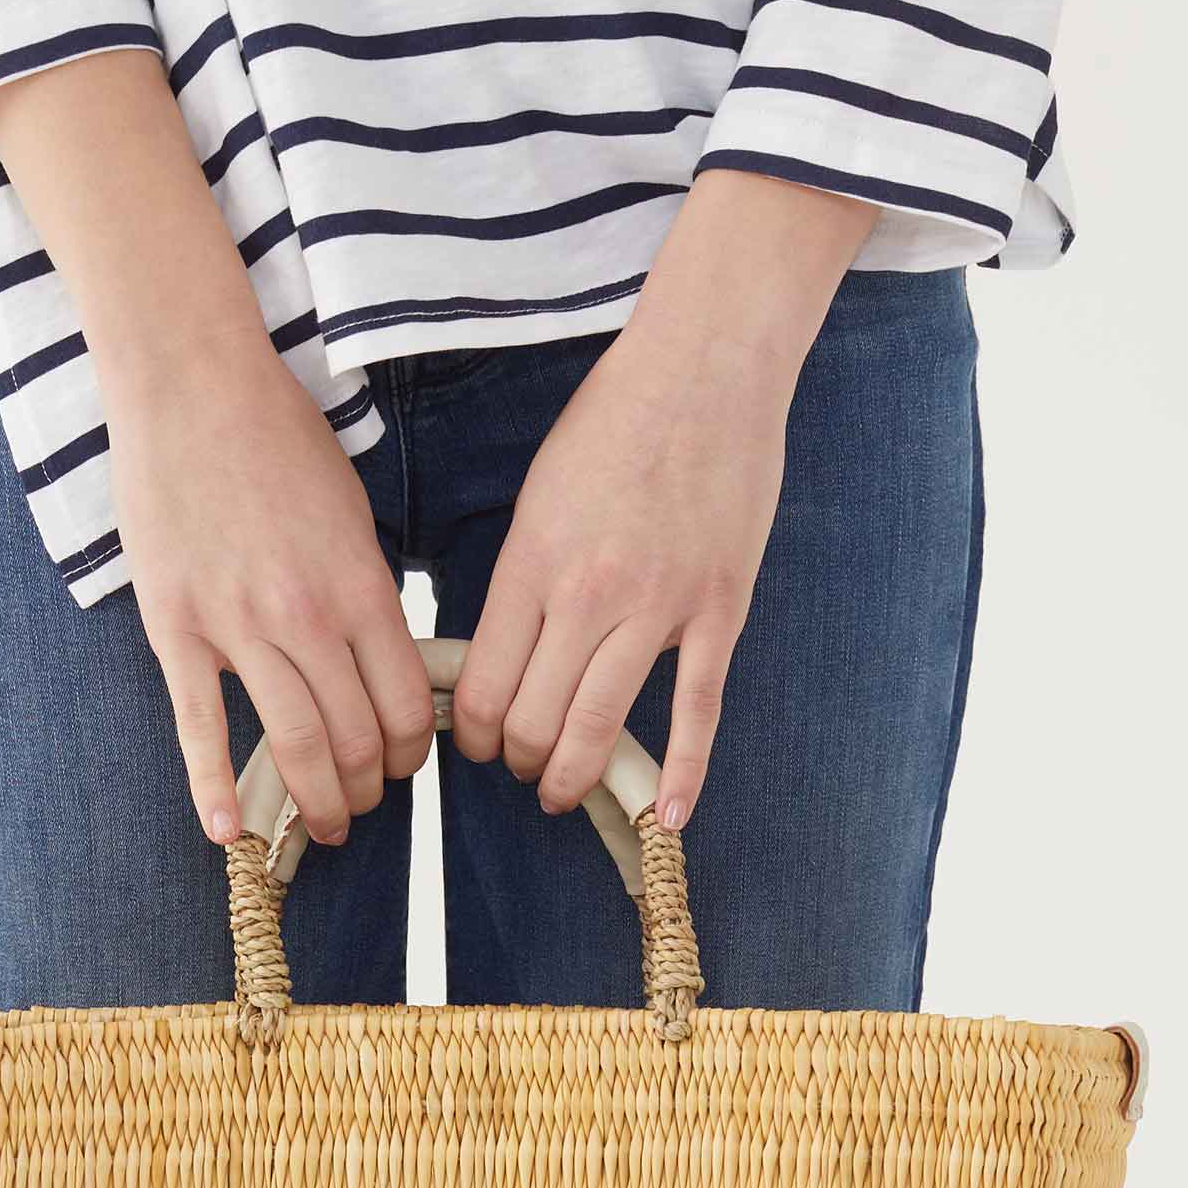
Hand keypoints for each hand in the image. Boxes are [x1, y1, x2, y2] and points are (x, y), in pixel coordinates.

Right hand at [0, 52, 432, 847]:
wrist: (192, 383)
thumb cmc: (277, 437)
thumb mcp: (352, 512)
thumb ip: (367, 592)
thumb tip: (384, 657)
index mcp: (361, 588)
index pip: (405, 705)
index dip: (413, 751)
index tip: (405, 764)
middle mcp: (307, 619)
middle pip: (355, 739)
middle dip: (369, 786)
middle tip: (366, 804)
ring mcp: (237, 628)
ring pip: (292, 746)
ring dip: (316, 802)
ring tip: (324, 826)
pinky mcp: (175, 629)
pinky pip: (198, 726)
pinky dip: (215, 788)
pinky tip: (229, 835)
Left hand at [452, 172, 873, 827]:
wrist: (706, 368)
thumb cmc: (613, 422)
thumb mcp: (537, 497)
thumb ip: (519, 580)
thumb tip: (497, 651)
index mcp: (531, 564)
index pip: (482, 687)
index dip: (470, 734)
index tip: (474, 742)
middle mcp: (588, 596)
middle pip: (533, 721)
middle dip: (516, 761)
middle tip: (518, 767)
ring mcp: (659, 609)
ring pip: (599, 728)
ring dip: (571, 776)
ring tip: (559, 790)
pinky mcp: (718, 612)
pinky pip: (698, 711)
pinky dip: (682, 774)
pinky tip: (666, 819)